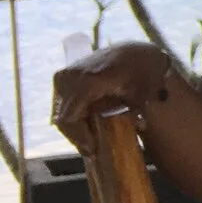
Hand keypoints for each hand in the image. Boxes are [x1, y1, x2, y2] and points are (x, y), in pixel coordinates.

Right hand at [51, 42, 174, 149]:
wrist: (134, 53)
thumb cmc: (141, 74)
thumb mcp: (141, 95)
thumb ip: (134, 114)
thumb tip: (138, 130)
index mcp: (88, 81)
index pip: (69, 118)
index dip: (78, 137)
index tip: (92, 150)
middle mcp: (70, 76)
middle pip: (63, 118)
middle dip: (77, 135)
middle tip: (92, 148)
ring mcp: (63, 75)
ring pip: (60, 112)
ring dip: (74, 126)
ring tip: (91, 136)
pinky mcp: (61, 76)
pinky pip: (61, 104)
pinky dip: (72, 115)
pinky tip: (87, 122)